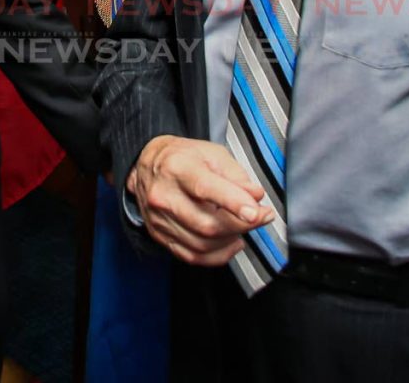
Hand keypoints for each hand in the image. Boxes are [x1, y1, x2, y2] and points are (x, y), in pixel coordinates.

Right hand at [127, 135, 272, 265]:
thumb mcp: (212, 153)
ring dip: (232, 240)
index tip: (256, 212)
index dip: (233, 202)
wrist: (147, 163)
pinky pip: (192, 256)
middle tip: (261, 216)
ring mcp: (159, 218)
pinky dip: (218, 255)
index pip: (205, 188)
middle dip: (242, 225)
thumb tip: (255, 196)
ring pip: (202, 243)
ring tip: (245, 226)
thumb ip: (236, 175)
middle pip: (207, 223)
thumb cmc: (183, 157)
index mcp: (177, 167)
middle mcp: (164, 195)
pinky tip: (231, 243)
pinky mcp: (159, 234)